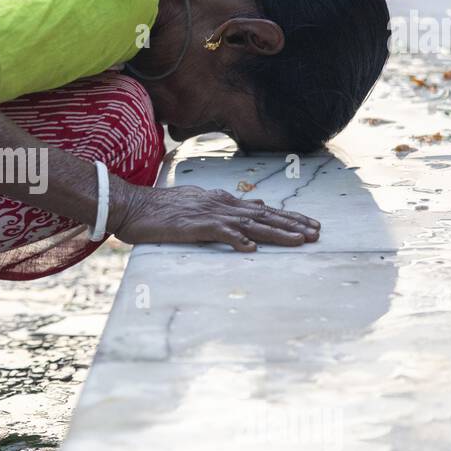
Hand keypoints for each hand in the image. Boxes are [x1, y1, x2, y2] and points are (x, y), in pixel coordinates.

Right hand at [109, 182, 319, 250]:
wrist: (133, 206)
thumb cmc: (161, 209)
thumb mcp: (199, 204)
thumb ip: (226, 208)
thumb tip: (254, 209)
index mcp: (223, 201)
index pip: (263, 210)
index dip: (289, 218)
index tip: (310, 225)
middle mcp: (222, 204)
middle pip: (265, 215)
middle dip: (293, 224)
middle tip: (317, 233)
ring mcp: (210, 214)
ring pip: (251, 223)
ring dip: (277, 232)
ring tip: (300, 241)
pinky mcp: (195, 225)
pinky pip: (220, 233)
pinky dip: (237, 240)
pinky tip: (251, 248)